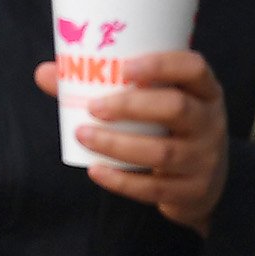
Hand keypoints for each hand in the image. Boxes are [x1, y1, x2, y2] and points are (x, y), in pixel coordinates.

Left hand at [34, 48, 229, 233]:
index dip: (162, 65)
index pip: (194, 69)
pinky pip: (153, 187)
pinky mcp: (192, 190)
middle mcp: (210, 122)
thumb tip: (44, 73)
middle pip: (176, 108)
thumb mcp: (155, 105)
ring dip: (117, 144)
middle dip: (131, 106)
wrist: (205, 185)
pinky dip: (120, 180)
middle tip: (94, 107)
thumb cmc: (168, 131)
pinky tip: (94, 170)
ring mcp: (204, 158)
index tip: (125, 66)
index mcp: (204, 92)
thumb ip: (105, 87)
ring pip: (161, 152)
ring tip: (82, 135)